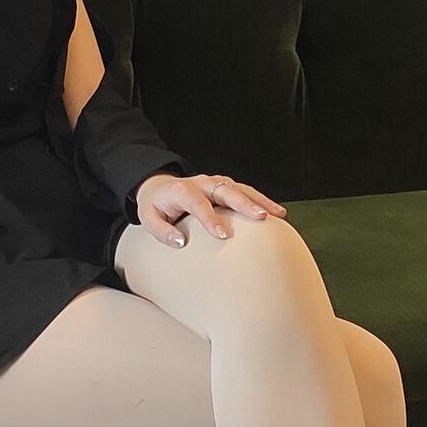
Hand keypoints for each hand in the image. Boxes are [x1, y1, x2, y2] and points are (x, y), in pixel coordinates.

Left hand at [135, 171, 286, 245]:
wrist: (159, 187)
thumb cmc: (155, 207)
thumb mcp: (148, 219)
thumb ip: (162, 232)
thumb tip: (180, 242)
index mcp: (182, 191)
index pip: (198, 203)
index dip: (211, 218)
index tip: (223, 235)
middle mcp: (201, 183)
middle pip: (225, 190)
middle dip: (244, 203)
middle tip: (261, 218)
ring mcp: (215, 183)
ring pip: (240, 188)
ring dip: (259, 200)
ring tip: (278, 214)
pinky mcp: (225, 186)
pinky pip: (245, 191)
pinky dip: (261, 200)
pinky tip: (276, 213)